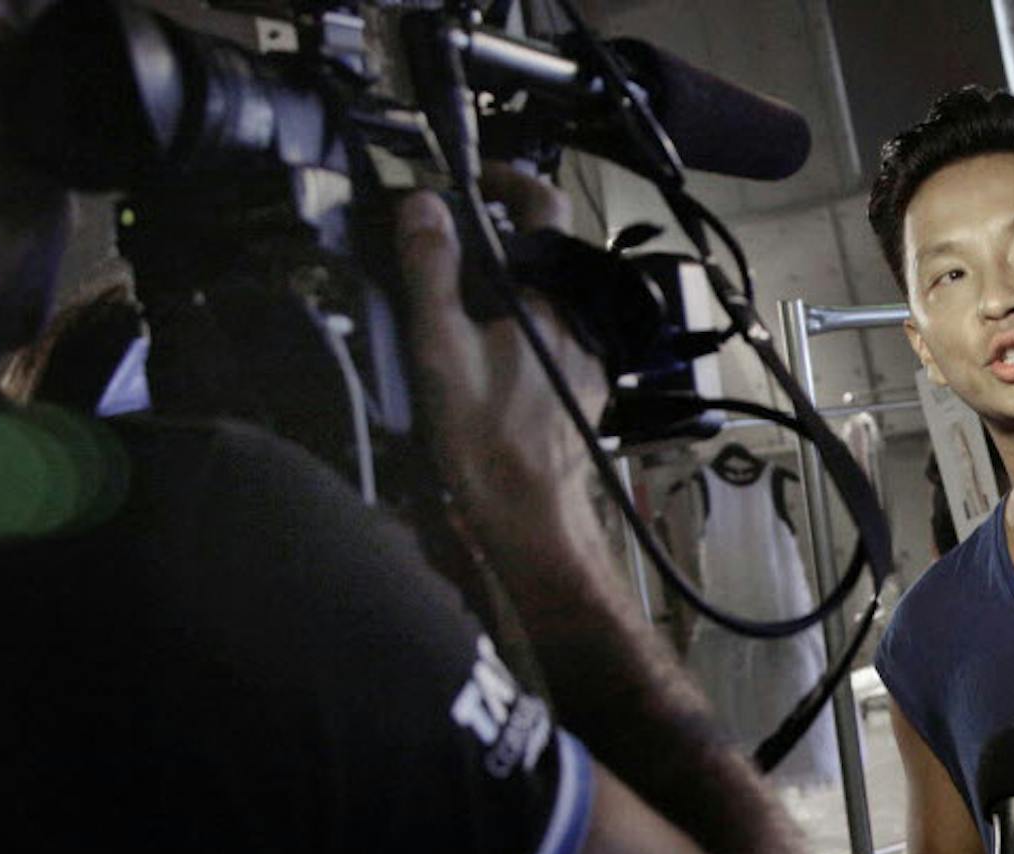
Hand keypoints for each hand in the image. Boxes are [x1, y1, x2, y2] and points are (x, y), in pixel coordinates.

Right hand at [394, 167, 611, 555]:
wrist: (531, 514)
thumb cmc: (485, 436)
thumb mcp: (441, 346)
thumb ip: (431, 270)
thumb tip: (422, 204)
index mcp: (553, 297)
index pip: (546, 207)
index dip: (510, 180)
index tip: (473, 180)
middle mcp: (583, 317)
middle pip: (552, 249)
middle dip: (507, 231)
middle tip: (456, 235)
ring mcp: (592, 352)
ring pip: (557, 290)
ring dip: (517, 276)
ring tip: (466, 288)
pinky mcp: (589, 384)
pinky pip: (561, 328)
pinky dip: (530, 317)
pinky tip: (493, 343)